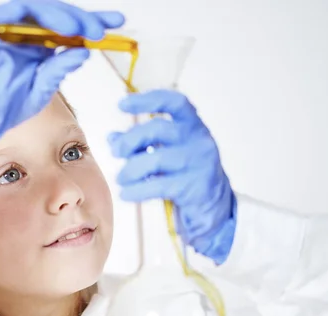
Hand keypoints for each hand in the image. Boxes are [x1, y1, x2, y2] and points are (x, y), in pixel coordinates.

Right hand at [0, 0, 124, 152]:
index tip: (117, 22)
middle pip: (54, 13)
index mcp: (41, 44)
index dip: (93, 21)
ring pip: (30, 8)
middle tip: (97, 29)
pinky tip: (34, 15)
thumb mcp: (44, 88)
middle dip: (79, 18)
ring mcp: (4, 32)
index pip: (70, 26)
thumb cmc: (10, 104)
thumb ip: (61, 68)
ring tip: (75, 28)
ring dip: (55, 14)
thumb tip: (84, 51)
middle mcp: (24, 33)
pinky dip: (11, 13)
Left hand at [108, 89, 236, 263]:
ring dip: (131, 169)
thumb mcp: (168, 151)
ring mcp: (199, 163)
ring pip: (156, 160)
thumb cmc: (185, 172)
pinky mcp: (193, 187)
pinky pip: (158, 186)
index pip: (174, 102)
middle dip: (131, 139)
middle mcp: (199, 140)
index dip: (148, 100)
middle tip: (116, 152)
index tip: (122, 104)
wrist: (214, 204)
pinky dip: (137, 190)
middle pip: (159, 129)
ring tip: (121, 178)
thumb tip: (112, 138)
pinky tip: (126, 193)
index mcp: (193, 125)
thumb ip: (142, 142)